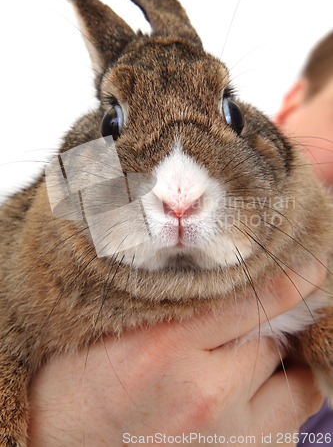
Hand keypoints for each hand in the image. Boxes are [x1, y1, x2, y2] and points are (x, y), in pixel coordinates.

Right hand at [28, 261, 324, 445]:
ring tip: (249, 356)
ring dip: (281, 365)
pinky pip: (287, 424)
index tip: (313, 263)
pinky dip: (278, 400)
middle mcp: (201, 394)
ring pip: (296, 387)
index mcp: (165, 345)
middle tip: (253, 315)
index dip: (293, 278)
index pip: (253, 300)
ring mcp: (224, 437)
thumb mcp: (122, 320)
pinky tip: (246, 391)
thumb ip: (181, 297)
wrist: (62, 436)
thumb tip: (237, 274)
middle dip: (272, 323)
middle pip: (274, 341)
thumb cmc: (85, 373)